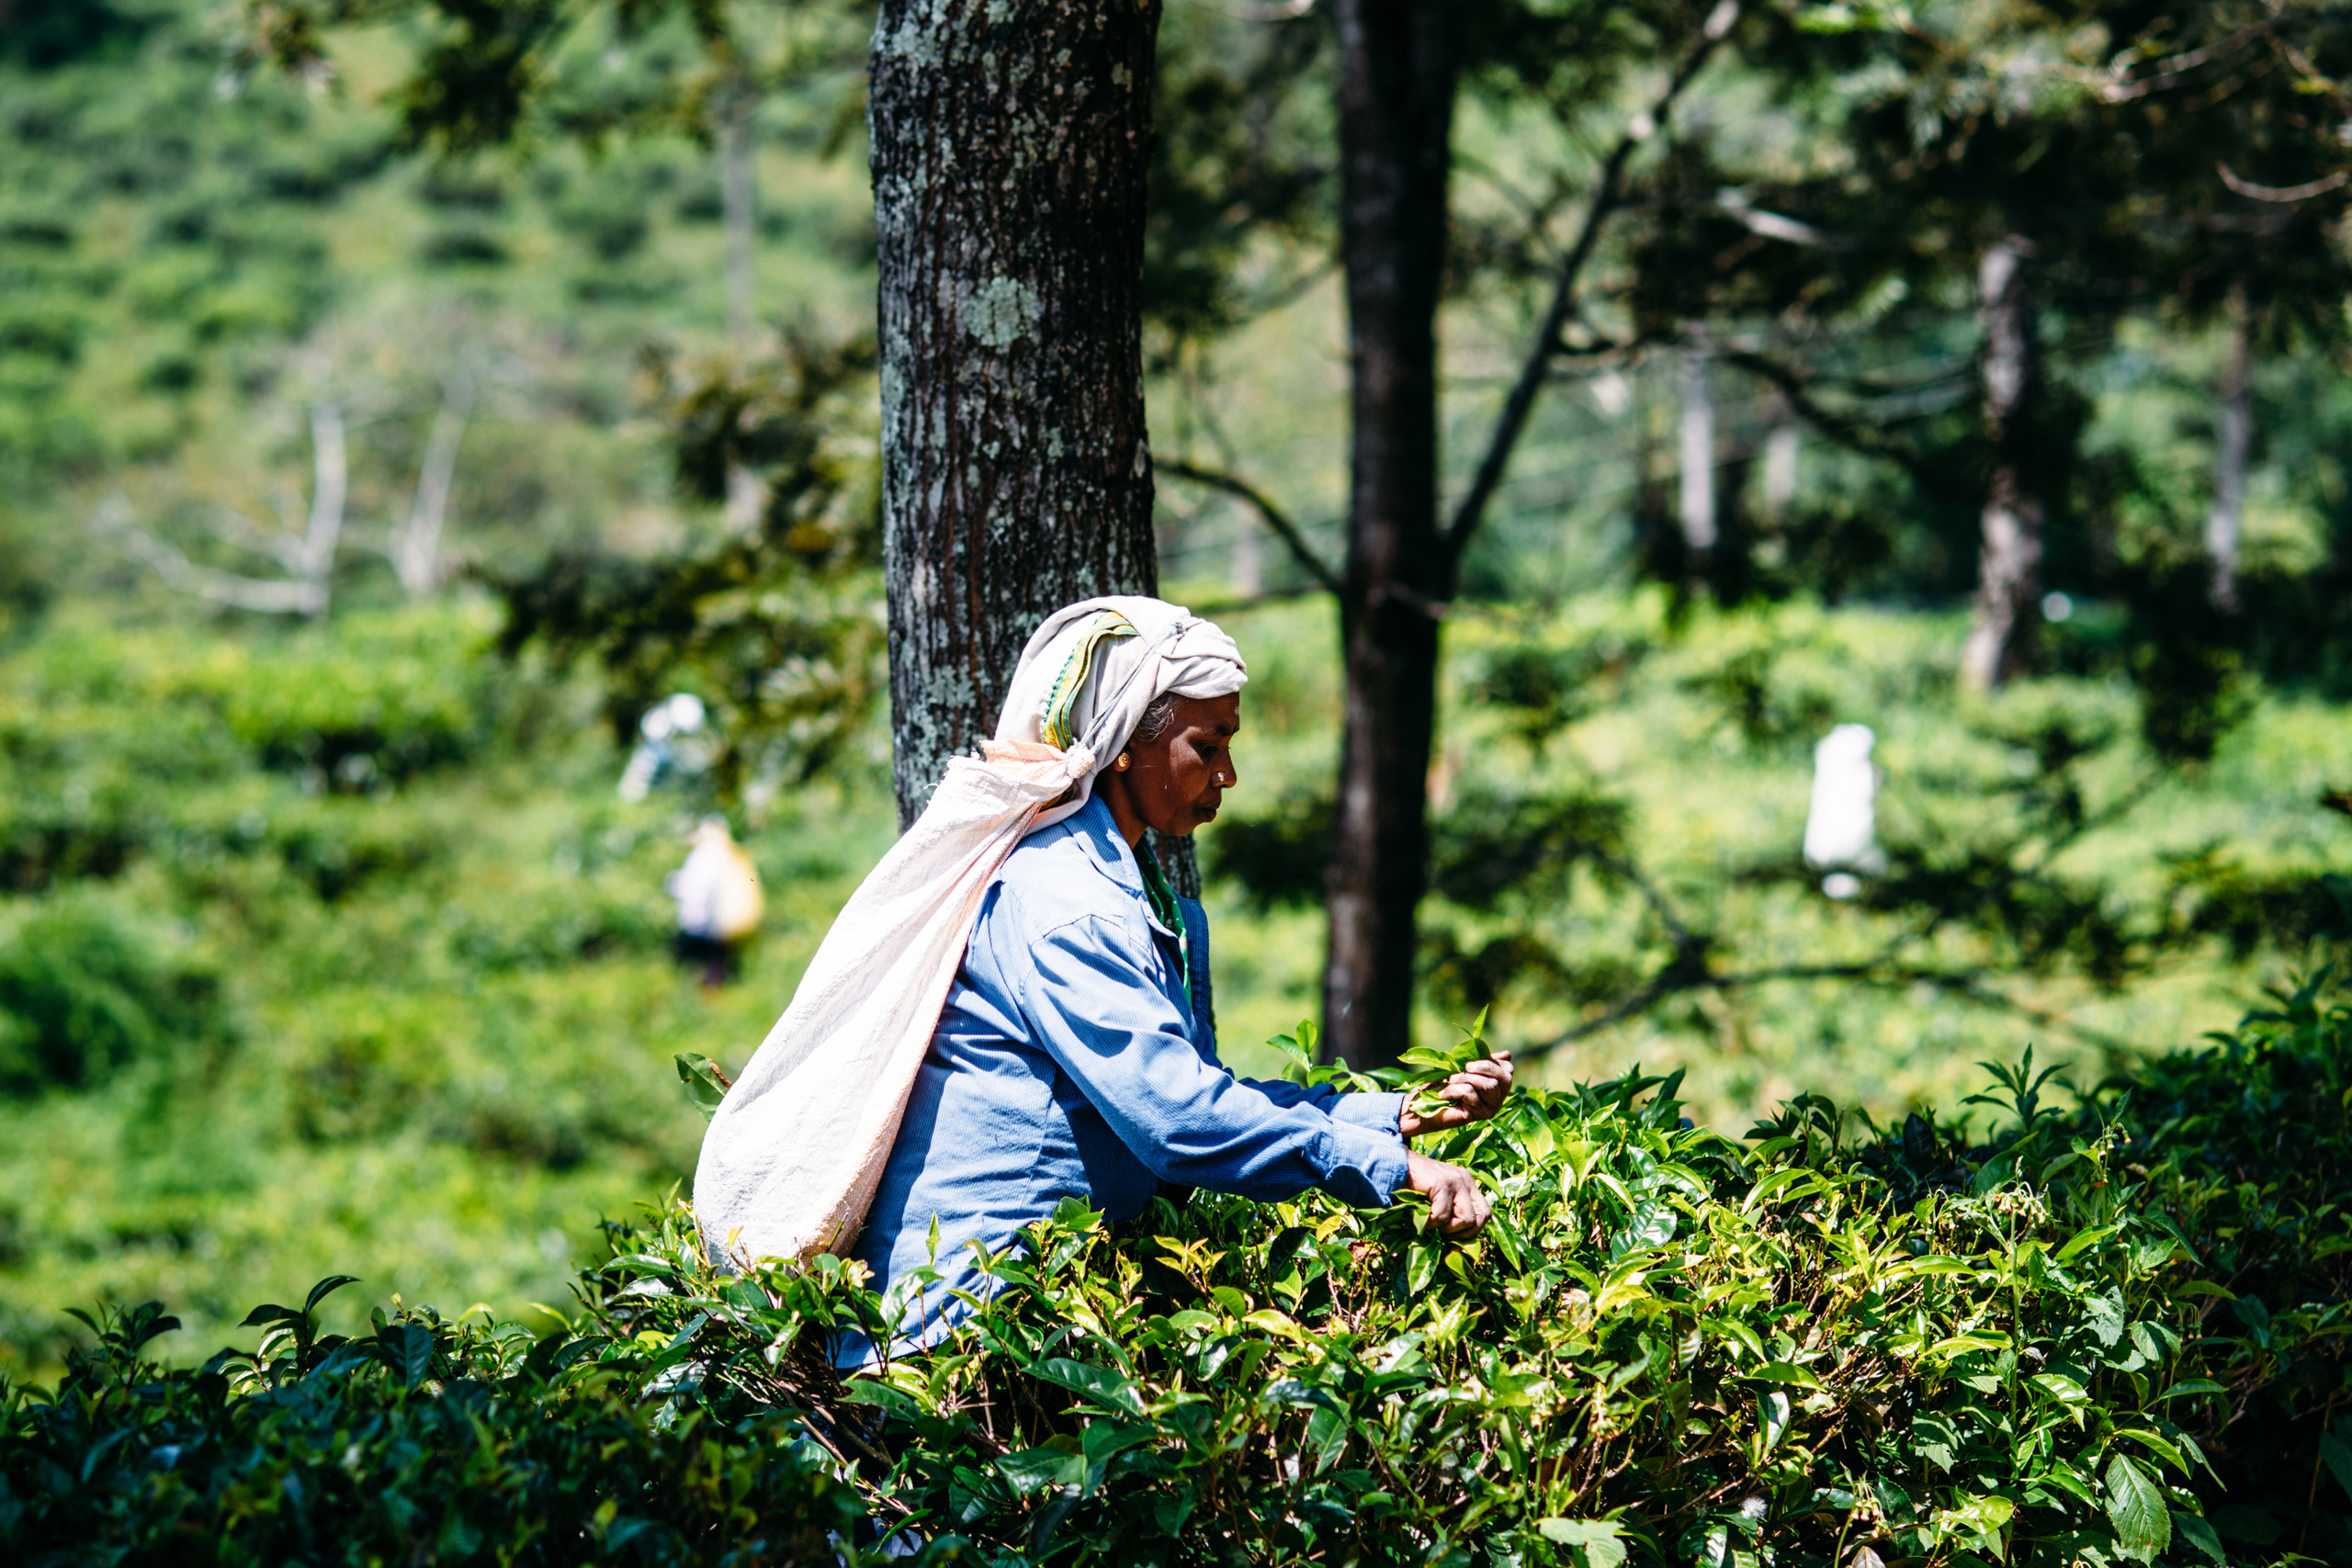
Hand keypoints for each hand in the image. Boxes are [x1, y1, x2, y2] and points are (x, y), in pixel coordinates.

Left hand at [1398, 1050, 1514, 1138]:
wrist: (1426, 1104)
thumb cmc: (1446, 1083)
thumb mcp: (1466, 1067)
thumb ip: (1484, 1060)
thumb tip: (1506, 1054)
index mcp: (1498, 1084)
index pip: (1508, 1068)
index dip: (1492, 1061)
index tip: (1471, 1063)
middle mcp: (1499, 1098)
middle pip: (1504, 1077)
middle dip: (1483, 1067)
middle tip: (1465, 1067)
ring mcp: (1491, 1108)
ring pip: (1489, 1085)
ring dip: (1466, 1078)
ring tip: (1451, 1080)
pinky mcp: (1478, 1116)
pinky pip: (1470, 1093)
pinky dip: (1453, 1089)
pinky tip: (1444, 1094)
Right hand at [1405, 1151, 1490, 1236]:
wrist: (1394, 1165)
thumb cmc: (1414, 1187)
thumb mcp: (1439, 1200)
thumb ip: (1452, 1212)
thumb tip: (1459, 1241)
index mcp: (1468, 1184)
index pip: (1485, 1213)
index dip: (1472, 1229)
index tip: (1452, 1234)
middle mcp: (1466, 1180)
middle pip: (1483, 1217)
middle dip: (1463, 1232)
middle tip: (1444, 1231)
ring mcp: (1456, 1181)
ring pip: (1467, 1219)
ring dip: (1447, 1228)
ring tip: (1432, 1222)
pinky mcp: (1442, 1184)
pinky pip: (1443, 1215)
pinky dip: (1430, 1222)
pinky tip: (1421, 1216)